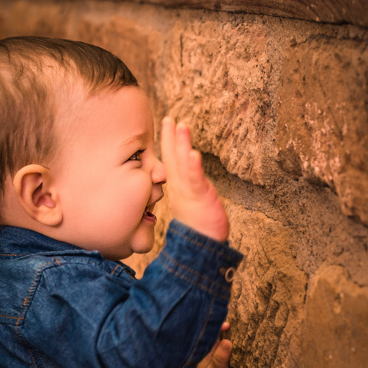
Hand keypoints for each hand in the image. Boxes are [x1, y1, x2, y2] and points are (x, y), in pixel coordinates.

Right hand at [159, 116, 228, 241]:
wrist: (200, 248)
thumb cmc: (198, 227)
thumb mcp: (189, 203)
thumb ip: (187, 188)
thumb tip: (188, 180)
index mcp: (176, 187)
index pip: (169, 161)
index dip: (168, 142)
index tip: (167, 124)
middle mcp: (179, 187)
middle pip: (171, 158)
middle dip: (170, 137)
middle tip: (168, 119)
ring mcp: (188, 191)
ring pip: (181, 164)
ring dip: (180, 144)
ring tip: (181, 125)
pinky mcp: (199, 197)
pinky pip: (195, 179)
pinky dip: (193, 166)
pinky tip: (193, 153)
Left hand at [195, 321, 231, 367]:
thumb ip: (220, 357)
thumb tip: (227, 341)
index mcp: (202, 349)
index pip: (209, 332)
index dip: (218, 326)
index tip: (228, 325)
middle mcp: (206, 348)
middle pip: (214, 332)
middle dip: (224, 327)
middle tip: (235, 325)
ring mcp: (210, 351)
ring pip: (219, 337)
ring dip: (227, 333)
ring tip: (237, 329)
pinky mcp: (216, 356)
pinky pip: (222, 344)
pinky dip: (228, 340)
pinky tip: (234, 339)